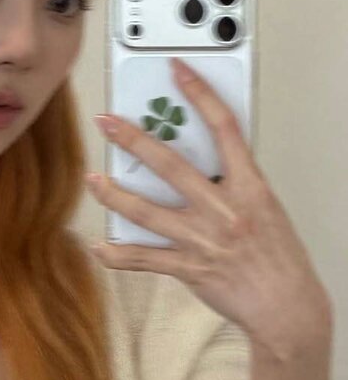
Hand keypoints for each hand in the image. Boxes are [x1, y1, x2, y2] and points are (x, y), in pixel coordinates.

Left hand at [85, 57, 332, 358]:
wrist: (287, 307)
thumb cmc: (277, 257)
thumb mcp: (264, 208)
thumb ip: (232, 184)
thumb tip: (198, 165)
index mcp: (250, 187)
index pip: (225, 129)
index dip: (200, 95)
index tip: (178, 72)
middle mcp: (224, 209)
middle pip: (171, 165)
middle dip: (134, 140)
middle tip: (108, 122)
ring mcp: (203, 239)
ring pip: (147, 211)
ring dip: (114, 194)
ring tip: (92, 179)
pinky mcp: (189, 268)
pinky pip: (144, 258)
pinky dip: (118, 254)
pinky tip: (99, 246)